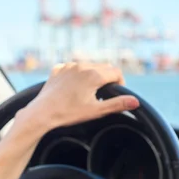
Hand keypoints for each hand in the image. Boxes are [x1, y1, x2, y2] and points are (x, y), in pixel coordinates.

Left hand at [20, 62, 139, 134]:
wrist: (42, 113)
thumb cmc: (68, 113)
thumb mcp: (96, 111)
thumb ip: (117, 104)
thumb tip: (135, 101)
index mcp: (93, 74)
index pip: (116, 72)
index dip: (121, 82)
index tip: (117, 93)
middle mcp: (81, 65)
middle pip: (103, 67)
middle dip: (107, 78)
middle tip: (104, 94)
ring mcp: (68, 66)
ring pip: (88, 65)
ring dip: (93, 75)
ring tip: (89, 91)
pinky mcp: (57, 69)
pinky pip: (72, 67)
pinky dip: (77, 74)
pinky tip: (74, 87)